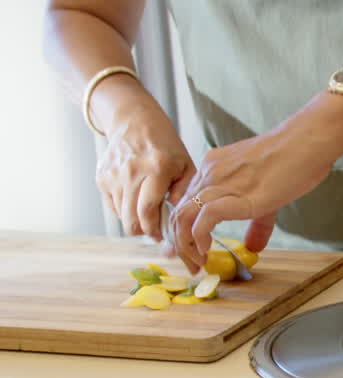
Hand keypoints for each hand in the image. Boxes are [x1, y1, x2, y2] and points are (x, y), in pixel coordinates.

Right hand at [95, 103, 192, 241]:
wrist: (133, 121)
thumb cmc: (164, 144)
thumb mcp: (185, 164)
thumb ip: (186, 191)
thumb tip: (179, 215)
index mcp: (156, 169)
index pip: (148, 210)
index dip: (154, 230)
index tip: (163, 237)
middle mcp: (131, 172)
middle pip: (131, 218)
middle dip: (145, 231)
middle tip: (156, 232)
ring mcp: (113, 175)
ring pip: (121, 215)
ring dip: (135, 221)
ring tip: (148, 215)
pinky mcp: (102, 177)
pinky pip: (112, 205)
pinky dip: (124, 210)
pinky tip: (136, 200)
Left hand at [168, 95, 342, 273]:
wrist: (307, 142)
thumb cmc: (295, 160)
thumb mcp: (269, 196)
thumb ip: (257, 222)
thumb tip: (254, 246)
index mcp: (214, 168)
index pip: (184, 202)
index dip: (182, 230)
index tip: (191, 251)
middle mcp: (210, 173)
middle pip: (177, 212)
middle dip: (179, 244)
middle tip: (192, 265)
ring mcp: (220, 181)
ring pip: (183, 216)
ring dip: (186, 246)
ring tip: (198, 263)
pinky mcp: (235, 194)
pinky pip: (203, 218)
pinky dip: (199, 238)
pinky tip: (208, 250)